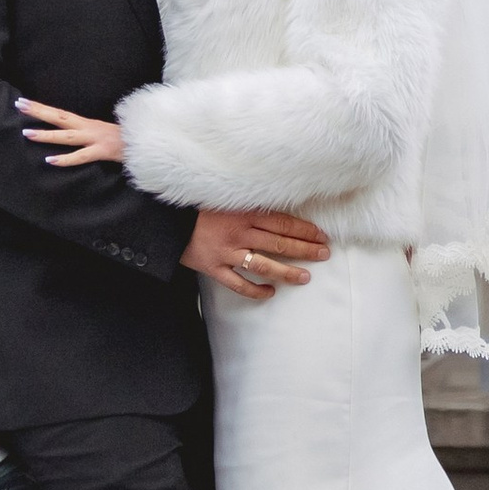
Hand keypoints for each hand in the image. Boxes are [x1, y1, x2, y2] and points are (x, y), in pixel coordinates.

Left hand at [18, 97, 127, 170]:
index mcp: (86, 124)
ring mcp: (95, 139)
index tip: (22, 102)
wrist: (148, 143)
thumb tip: (69, 133)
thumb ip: (86, 133)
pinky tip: (50, 161)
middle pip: (59, 118)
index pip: (59, 113)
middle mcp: (88, 127)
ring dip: (46, 135)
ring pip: (66, 136)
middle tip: (18, 105)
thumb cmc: (125, 140)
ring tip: (26, 133)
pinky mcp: (102, 151)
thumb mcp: (101, 134)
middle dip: (38, 111)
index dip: (41, 108)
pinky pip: (81, 156)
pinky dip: (65, 159)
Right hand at [180, 208, 330, 297]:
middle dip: (305, 249)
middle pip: (280, 243)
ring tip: (305, 277)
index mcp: (244, 212)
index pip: (283, 222)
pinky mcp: (214, 268)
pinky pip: (239, 284)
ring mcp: (227, 252)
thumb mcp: (225, 197)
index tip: (321, 235)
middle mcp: (239, 232)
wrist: (165, 219)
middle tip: (324, 254)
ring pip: (264, 265)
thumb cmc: (196, 205)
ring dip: (287, 272)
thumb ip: (248, 203)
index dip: (304, 230)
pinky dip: (256, 291)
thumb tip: (276, 211)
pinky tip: (270, 292)